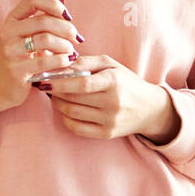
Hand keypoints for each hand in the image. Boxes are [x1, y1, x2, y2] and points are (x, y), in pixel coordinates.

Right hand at [0, 0, 82, 111]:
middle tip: (77, 38)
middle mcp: (7, 32)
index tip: (67, 16)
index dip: (54, 3)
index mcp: (12, 19)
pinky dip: (61, 59)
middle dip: (67, 28)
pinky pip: (44, 61)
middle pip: (44, 21)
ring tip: (72, 52)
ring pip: (46, 39)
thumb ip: (43, 18)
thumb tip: (62, 0)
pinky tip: (67, 61)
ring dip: (65, 45)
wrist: (0, 86)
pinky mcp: (15, 70)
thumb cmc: (20, 58)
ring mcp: (9, 51)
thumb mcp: (28, 35)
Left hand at [44, 54, 179, 142]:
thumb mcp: (111, 65)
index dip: (60, 82)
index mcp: (113, 81)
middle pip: (74, 98)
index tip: (44, 79)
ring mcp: (110, 120)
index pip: (81, 83)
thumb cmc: (126, 82)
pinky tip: (65, 110)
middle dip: (55, 92)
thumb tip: (61, 62)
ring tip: (55, 96)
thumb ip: (86, 61)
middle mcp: (113, 102)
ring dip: (58, 104)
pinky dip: (66, 119)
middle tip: (46, 86)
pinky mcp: (107, 134)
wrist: (150, 108)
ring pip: (73, 113)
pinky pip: (78, 128)